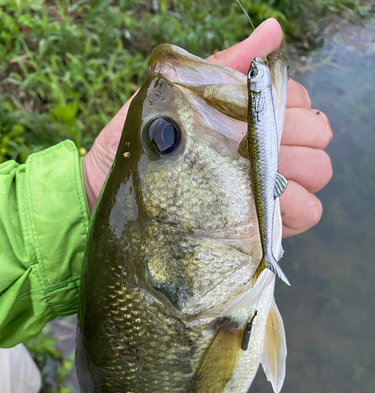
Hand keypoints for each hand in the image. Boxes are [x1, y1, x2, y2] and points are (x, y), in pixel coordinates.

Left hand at [83, 18, 331, 237]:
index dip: (288, 108)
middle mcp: (264, 150)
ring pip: (317, 175)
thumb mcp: (174, 95)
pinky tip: (263, 206)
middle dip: (297, 143)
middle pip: (316, 140)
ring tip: (260, 182)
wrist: (109, 190)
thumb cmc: (139, 140)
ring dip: (299, 176)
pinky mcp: (259, 222)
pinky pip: (306, 215)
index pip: (299, 103)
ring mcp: (266, 187)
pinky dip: (295, 209)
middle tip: (257, 153)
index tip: (259, 119)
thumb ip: (222, 66)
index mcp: (248, 117)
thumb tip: (273, 30)